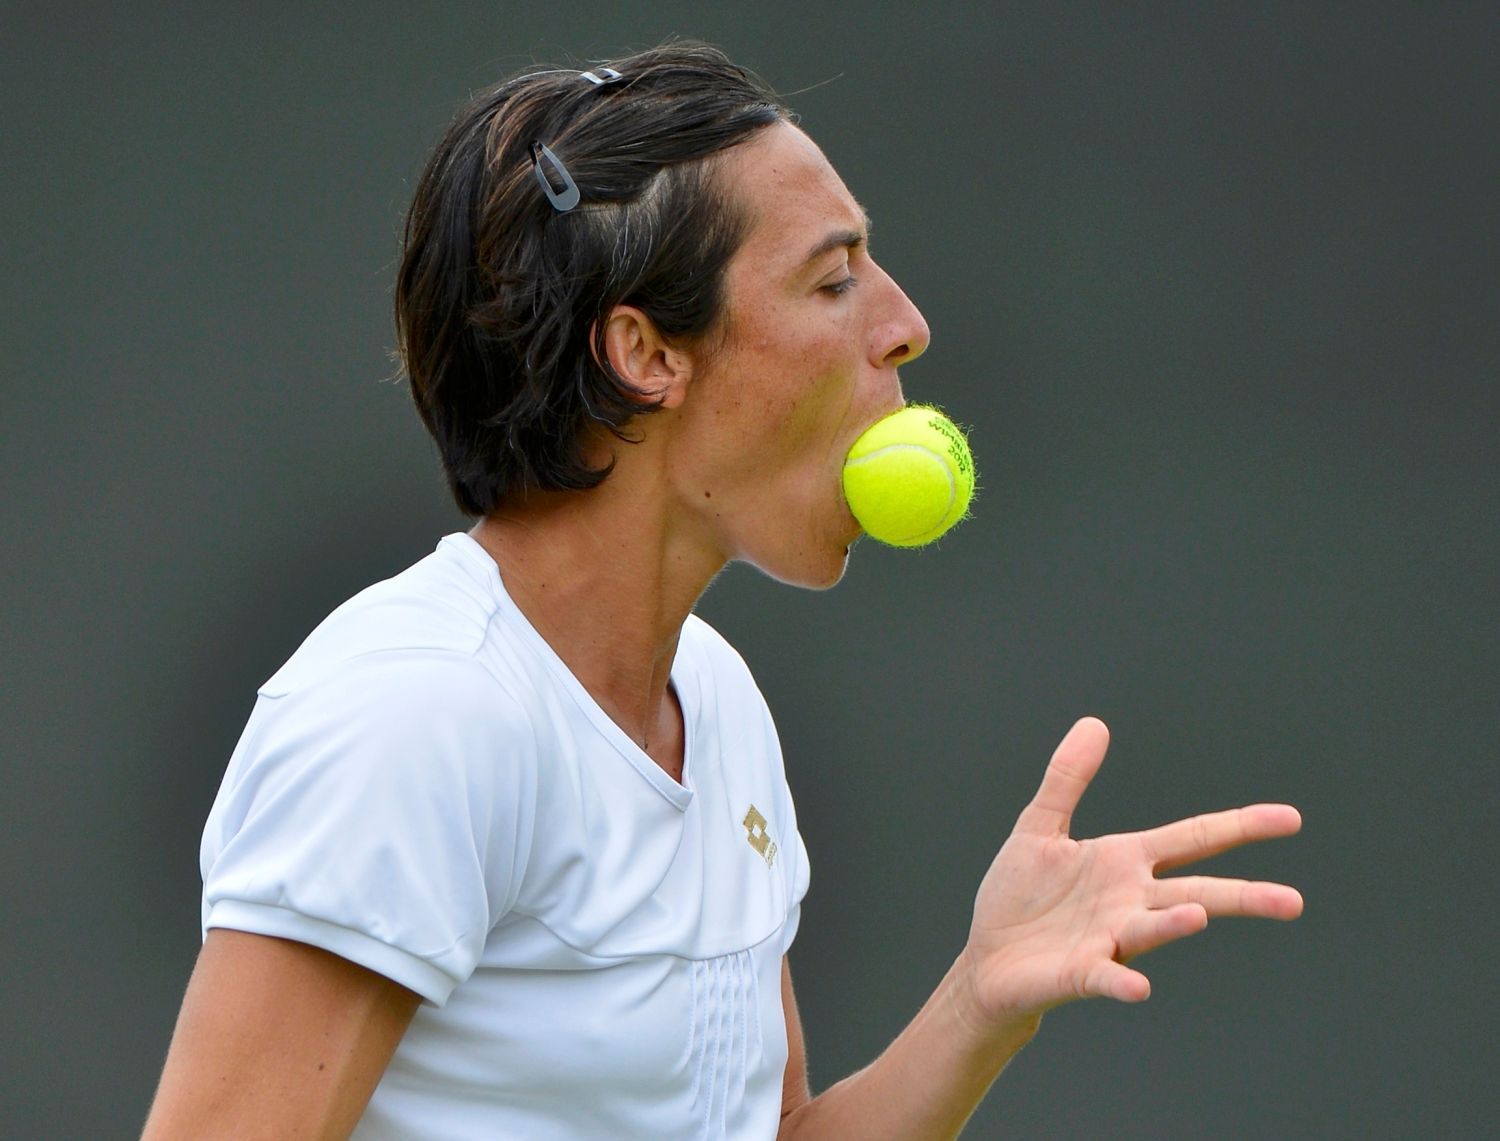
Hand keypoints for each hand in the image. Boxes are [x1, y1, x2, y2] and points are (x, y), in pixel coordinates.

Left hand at [959, 718, 1302, 1027]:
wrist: (985, 958)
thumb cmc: (1021, 896)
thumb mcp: (1040, 826)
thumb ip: (1067, 778)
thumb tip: (1094, 722)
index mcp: (1126, 862)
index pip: (1193, 839)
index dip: (1239, 827)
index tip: (1289, 818)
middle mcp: (1130, 901)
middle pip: (1197, 893)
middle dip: (1243, 896)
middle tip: (1293, 901)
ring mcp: (1109, 939)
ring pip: (1154, 929)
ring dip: (1175, 923)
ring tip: (1200, 916)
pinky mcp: (1080, 973)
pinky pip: (1107, 977)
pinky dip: (1122, 981)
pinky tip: (1139, 986)